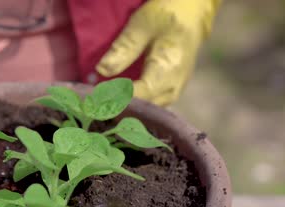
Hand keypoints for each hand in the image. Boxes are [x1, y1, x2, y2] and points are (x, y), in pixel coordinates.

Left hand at [96, 0, 221, 105]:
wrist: (190, 15)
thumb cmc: (165, 17)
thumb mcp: (141, 26)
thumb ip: (123, 49)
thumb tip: (101, 70)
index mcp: (167, 71)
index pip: (138, 96)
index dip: (115, 100)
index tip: (94, 100)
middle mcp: (173, 88)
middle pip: (142, 110)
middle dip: (117, 109)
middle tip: (94, 106)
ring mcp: (174, 93)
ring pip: (147, 112)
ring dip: (125, 111)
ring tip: (103, 106)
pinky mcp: (170, 93)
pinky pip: (150, 107)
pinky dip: (134, 107)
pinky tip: (117, 104)